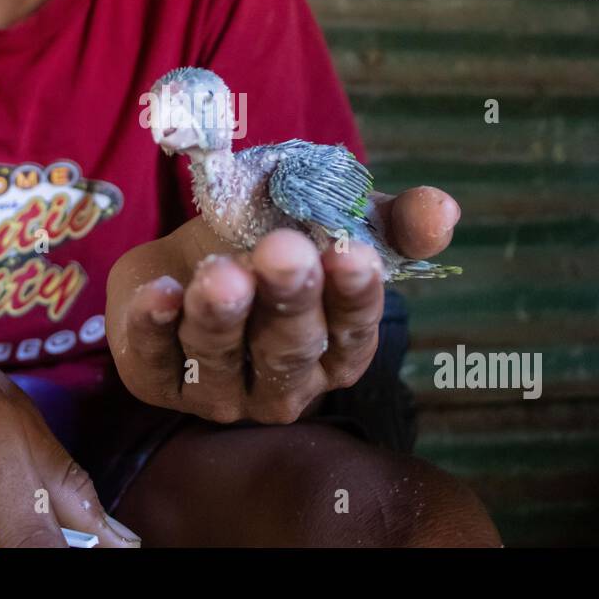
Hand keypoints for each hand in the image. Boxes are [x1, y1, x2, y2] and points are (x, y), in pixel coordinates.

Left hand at [106, 186, 459, 424]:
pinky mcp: (159, 380)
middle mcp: (283, 381)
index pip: (354, 330)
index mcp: (335, 347)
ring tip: (219, 272)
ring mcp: (220, 389)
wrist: (187, 252)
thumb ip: (388, 219)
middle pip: (289, 348)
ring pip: (222, 359)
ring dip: (221, 315)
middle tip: (284, 252)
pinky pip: (155, 361)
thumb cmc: (271, 237)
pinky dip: (154, 328)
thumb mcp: (331, 217)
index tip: (353, 254)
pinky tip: (160, 292)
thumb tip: (444, 209)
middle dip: (288, 300)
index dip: (355, 295)